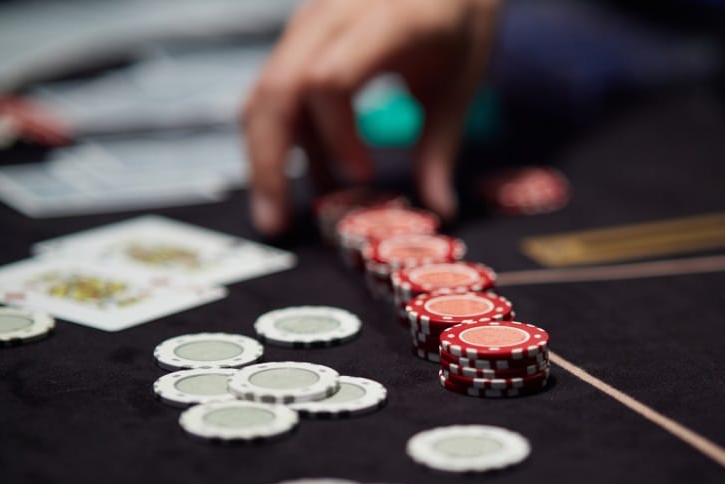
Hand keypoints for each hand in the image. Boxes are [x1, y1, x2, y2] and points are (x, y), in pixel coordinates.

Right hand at [241, 0, 499, 235]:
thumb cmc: (456, 24)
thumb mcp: (460, 84)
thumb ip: (442, 148)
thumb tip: (441, 211)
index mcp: (384, 21)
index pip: (330, 79)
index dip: (336, 134)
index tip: (362, 174)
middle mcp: (333, 15)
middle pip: (279, 89)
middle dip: (272, 161)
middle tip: (279, 222)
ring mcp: (309, 24)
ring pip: (263, 92)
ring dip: (265, 156)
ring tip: (279, 215)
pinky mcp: (299, 38)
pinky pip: (273, 89)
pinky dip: (281, 137)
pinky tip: (308, 179)